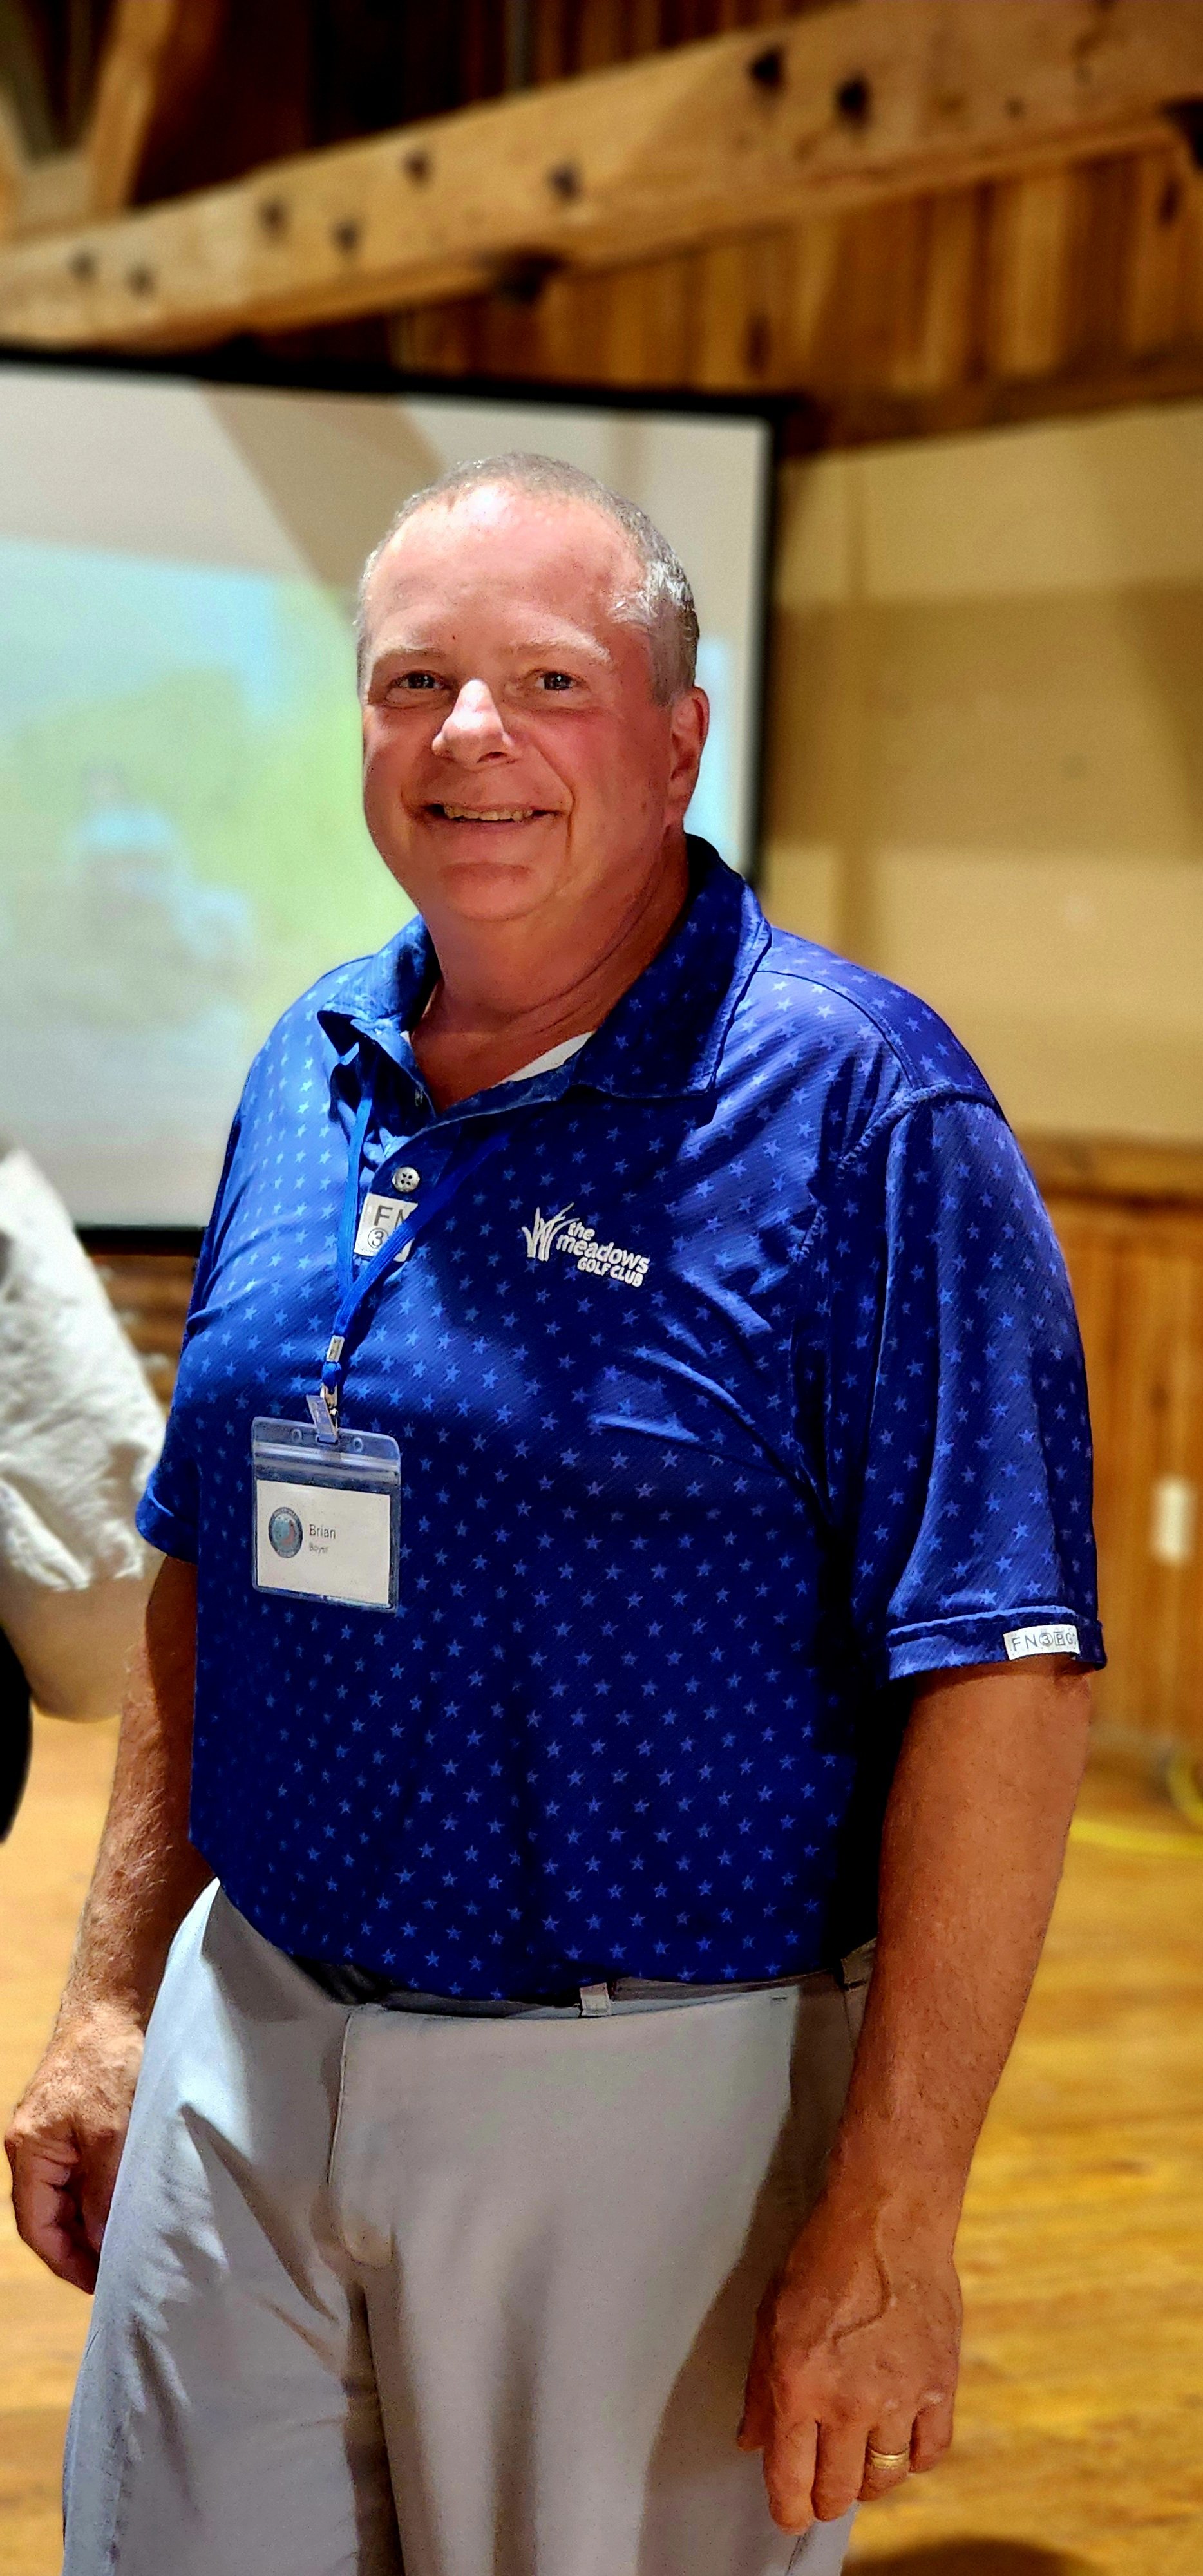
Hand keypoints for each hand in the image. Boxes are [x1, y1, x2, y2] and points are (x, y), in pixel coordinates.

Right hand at [6, 2003, 143, 2291]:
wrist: (115, 2000)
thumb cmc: (110, 2061)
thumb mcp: (112, 2136)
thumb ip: (103, 2193)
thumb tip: (100, 2242)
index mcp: (29, 2150)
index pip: (36, 2226)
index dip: (66, 2261)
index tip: (99, 2283)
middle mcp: (31, 2143)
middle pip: (49, 2212)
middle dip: (80, 2243)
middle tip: (120, 2267)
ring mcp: (51, 2128)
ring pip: (67, 2190)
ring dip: (93, 2216)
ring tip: (129, 2238)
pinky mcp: (74, 2115)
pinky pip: (81, 2167)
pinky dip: (100, 2188)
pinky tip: (128, 2197)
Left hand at [738, 2183, 960, 2530]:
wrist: (887, 2221)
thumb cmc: (822, 2260)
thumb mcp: (770, 2318)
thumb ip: (758, 2388)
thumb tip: (752, 2442)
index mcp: (798, 2387)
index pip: (789, 2481)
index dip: (787, 2510)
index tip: (789, 2515)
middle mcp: (848, 2404)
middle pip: (837, 2491)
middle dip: (824, 2499)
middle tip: (822, 2489)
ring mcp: (899, 2399)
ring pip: (884, 2480)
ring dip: (867, 2483)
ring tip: (859, 2466)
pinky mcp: (940, 2386)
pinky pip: (929, 2453)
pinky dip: (913, 2460)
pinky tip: (900, 2444)